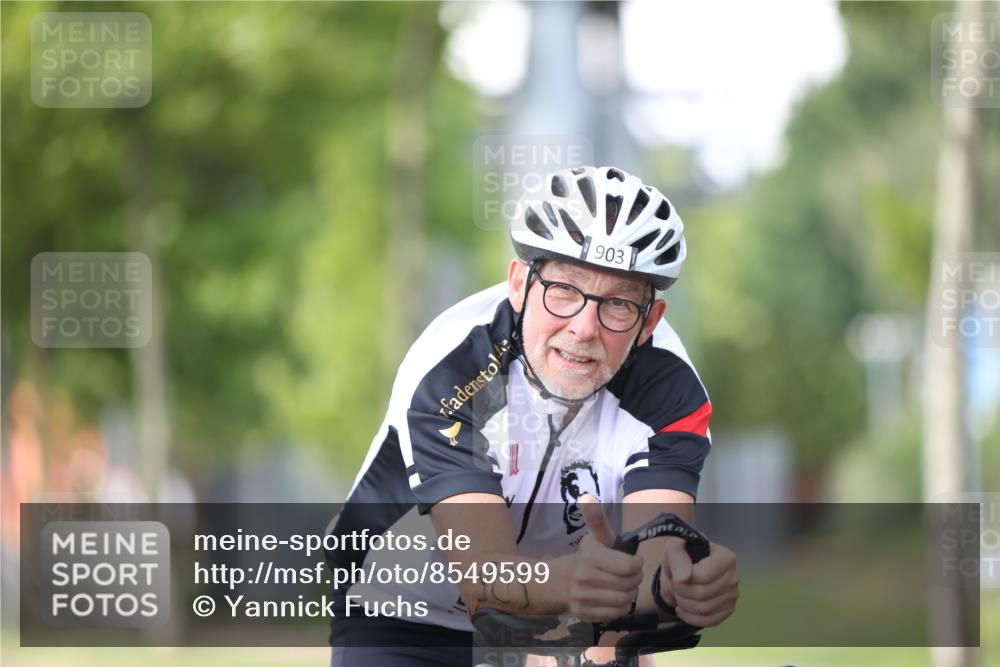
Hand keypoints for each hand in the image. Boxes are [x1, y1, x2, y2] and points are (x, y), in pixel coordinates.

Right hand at [565, 494, 643, 621]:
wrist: (563, 581)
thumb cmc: (589, 557)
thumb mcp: (596, 537)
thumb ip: (597, 520)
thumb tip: (588, 498)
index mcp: (589, 554)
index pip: (629, 566)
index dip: (637, 565)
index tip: (634, 562)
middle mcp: (583, 576)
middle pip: (628, 584)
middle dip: (636, 579)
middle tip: (632, 575)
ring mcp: (581, 596)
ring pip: (623, 600)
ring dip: (630, 593)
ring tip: (625, 586)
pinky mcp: (583, 613)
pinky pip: (616, 614)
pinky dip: (621, 608)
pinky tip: (616, 597)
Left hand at [659, 537, 738, 626]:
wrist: (682, 575)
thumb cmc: (681, 559)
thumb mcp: (673, 549)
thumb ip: (677, 557)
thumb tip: (684, 578)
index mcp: (725, 557)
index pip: (704, 575)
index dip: (684, 580)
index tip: (676, 577)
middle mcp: (733, 576)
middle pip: (703, 594)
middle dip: (682, 592)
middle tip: (676, 586)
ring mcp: (732, 595)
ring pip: (704, 609)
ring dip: (684, 604)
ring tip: (680, 595)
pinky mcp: (728, 610)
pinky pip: (708, 621)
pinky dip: (690, 617)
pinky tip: (683, 608)